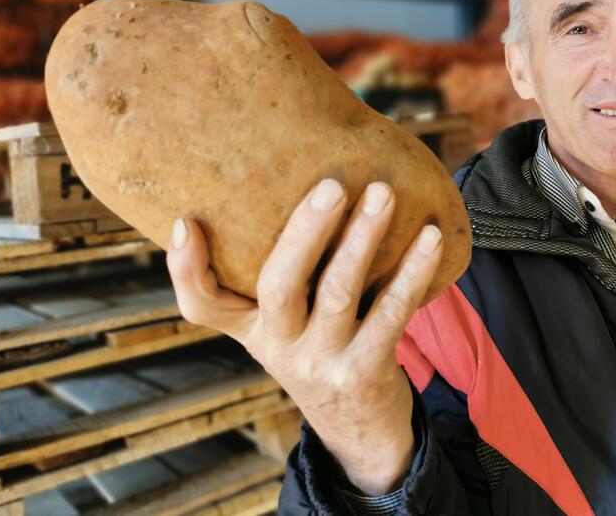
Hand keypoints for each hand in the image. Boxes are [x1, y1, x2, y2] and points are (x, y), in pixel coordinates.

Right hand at [165, 179, 443, 493]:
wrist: (361, 432)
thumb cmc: (322, 351)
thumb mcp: (286, 327)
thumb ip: (283, 276)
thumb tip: (297, 187)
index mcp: (252, 328)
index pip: (201, 305)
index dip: (185, 267)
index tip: (185, 220)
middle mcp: (278, 346)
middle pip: (278, 283)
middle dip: (306, 229)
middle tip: (333, 184)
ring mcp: (321, 362)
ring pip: (338, 290)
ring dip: (363, 238)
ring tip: (383, 193)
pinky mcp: (365, 372)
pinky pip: (391, 313)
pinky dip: (412, 272)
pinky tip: (430, 238)